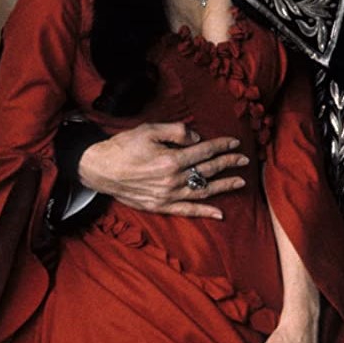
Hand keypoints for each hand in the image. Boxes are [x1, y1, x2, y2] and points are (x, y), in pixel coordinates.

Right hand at [78, 122, 248, 218]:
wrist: (99, 169)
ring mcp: (167, 196)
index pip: (205, 151)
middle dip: (228, 163)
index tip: (235, 142)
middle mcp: (173, 180)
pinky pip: (187, 211)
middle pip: (208, 170)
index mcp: (171, 159)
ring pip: (203, 191)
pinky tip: (220, 213)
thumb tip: (197, 138)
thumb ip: (177, 132)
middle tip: (244, 159)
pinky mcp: (160, 206)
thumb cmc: (123, 146)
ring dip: (224, 186)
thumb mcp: (149, 130)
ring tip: (240, 182)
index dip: (222, 146)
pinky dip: (204, 212)